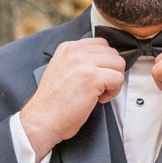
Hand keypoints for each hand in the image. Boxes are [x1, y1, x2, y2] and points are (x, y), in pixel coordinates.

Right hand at [20, 38, 124, 158]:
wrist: (42, 119)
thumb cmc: (52, 103)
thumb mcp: (60, 69)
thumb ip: (77, 61)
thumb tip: (100, 61)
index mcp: (67, 48)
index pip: (101, 43)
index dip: (104, 62)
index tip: (97, 75)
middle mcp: (75, 52)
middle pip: (112, 53)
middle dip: (111, 71)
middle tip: (99, 86)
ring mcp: (84, 63)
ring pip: (119, 64)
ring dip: (114, 80)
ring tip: (99, 92)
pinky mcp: (93, 77)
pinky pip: (118, 79)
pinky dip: (113, 92)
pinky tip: (99, 99)